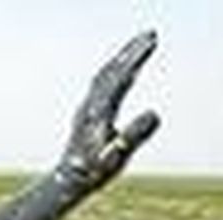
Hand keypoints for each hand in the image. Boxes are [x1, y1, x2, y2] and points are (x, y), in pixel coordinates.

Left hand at [56, 31, 160, 198]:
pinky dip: (117, 74)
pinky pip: (103, 88)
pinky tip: (127, 74)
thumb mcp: (116, 156)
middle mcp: (90, 107)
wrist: (67, 182)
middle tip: (151, 35)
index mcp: (98, 112)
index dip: (134, 58)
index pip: (119, 78)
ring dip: (123, 60)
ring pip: (105, 77)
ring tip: (141, 46)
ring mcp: (88, 110)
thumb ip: (134, 135)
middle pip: (111, 71)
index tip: (151, 42)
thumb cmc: (92, 172)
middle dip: (131, 52)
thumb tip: (155, 113)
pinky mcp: (88, 116)